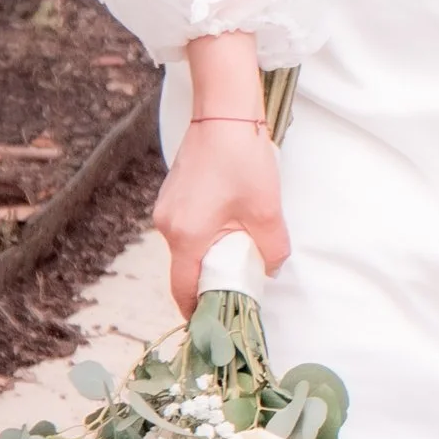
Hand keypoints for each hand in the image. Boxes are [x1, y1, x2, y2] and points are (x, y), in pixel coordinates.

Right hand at [153, 43, 289, 305]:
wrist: (224, 112)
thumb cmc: (243, 158)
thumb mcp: (266, 210)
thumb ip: (271, 249)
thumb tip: (270, 268)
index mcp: (186, 235)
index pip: (185, 290)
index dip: (199, 312)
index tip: (216, 325)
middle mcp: (168, 226)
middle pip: (185, 271)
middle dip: (211, 284)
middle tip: (241, 288)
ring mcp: (167, 209)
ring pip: (187, 249)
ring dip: (211, 258)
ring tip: (242, 255)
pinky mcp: (174, 195)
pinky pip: (188, 229)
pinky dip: (206, 237)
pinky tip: (232, 226)